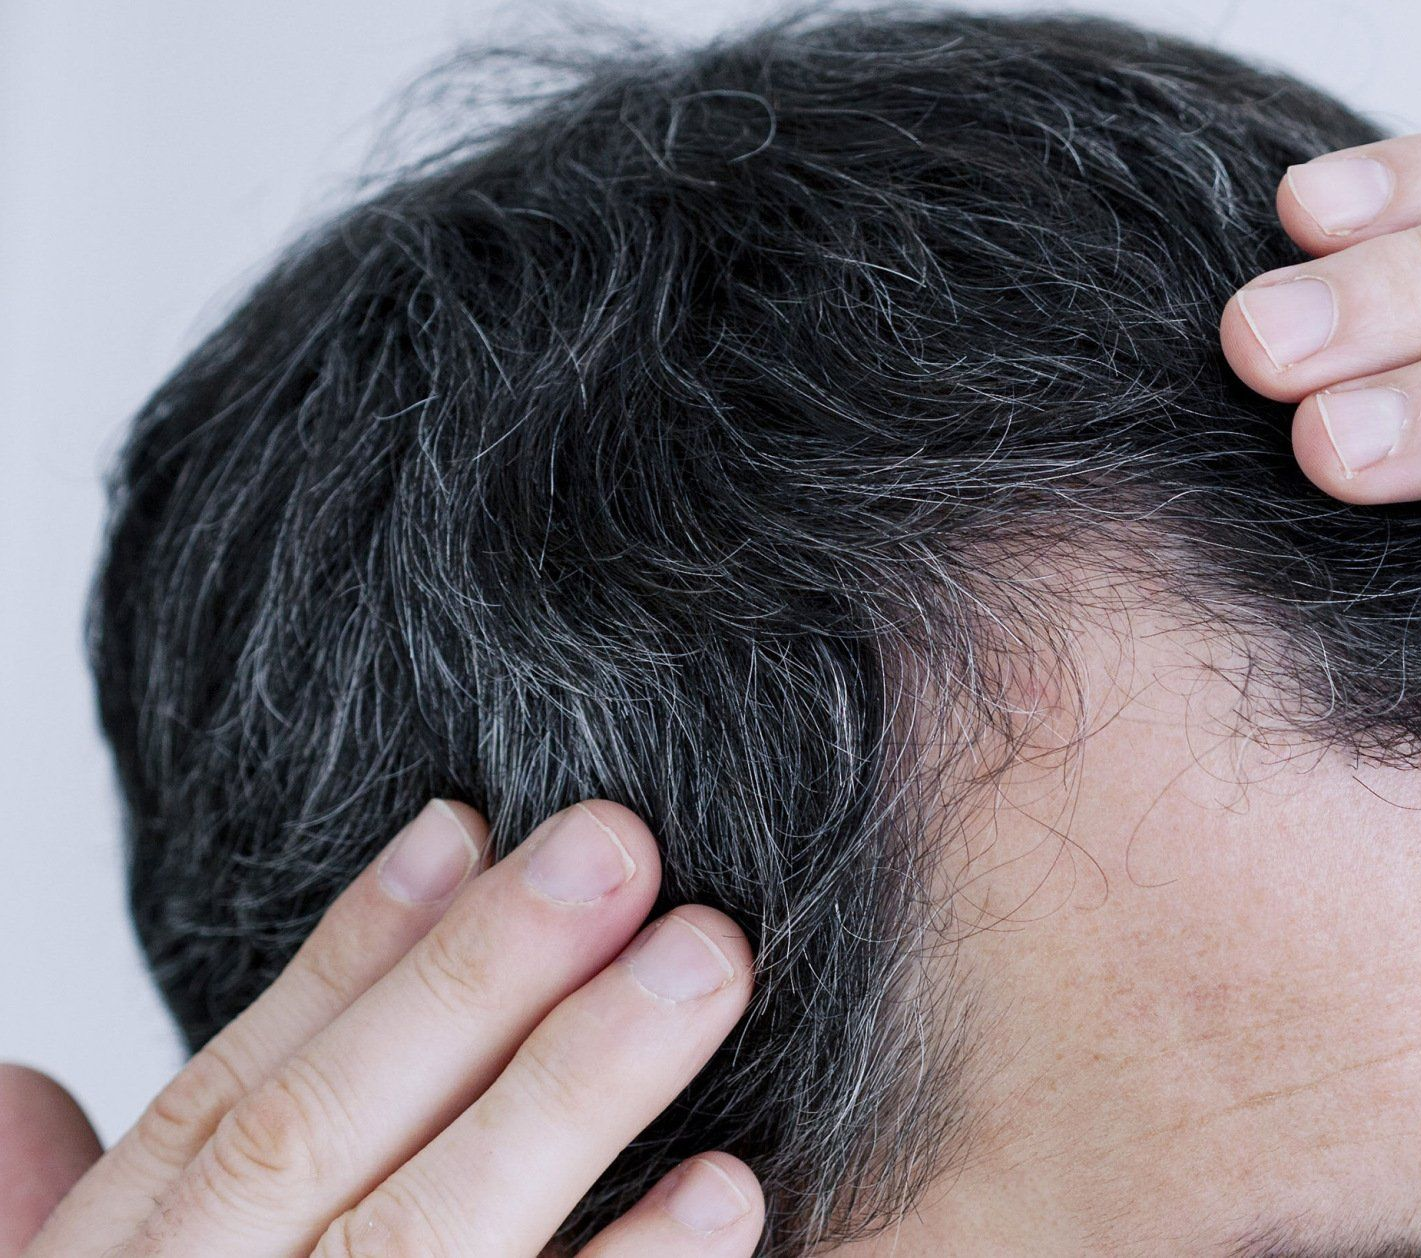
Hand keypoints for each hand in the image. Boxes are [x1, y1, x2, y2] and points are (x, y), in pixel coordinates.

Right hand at [0, 800, 759, 1256]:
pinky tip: (728, 1200)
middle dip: (476, 987)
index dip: (340, 961)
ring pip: (429, 1255)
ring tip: (704, 965)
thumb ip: (43, 1237)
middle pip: (324, 1155)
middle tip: (623, 848)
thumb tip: (21, 1086)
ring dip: (573, 1099)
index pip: (219, 1114)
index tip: (459, 826)